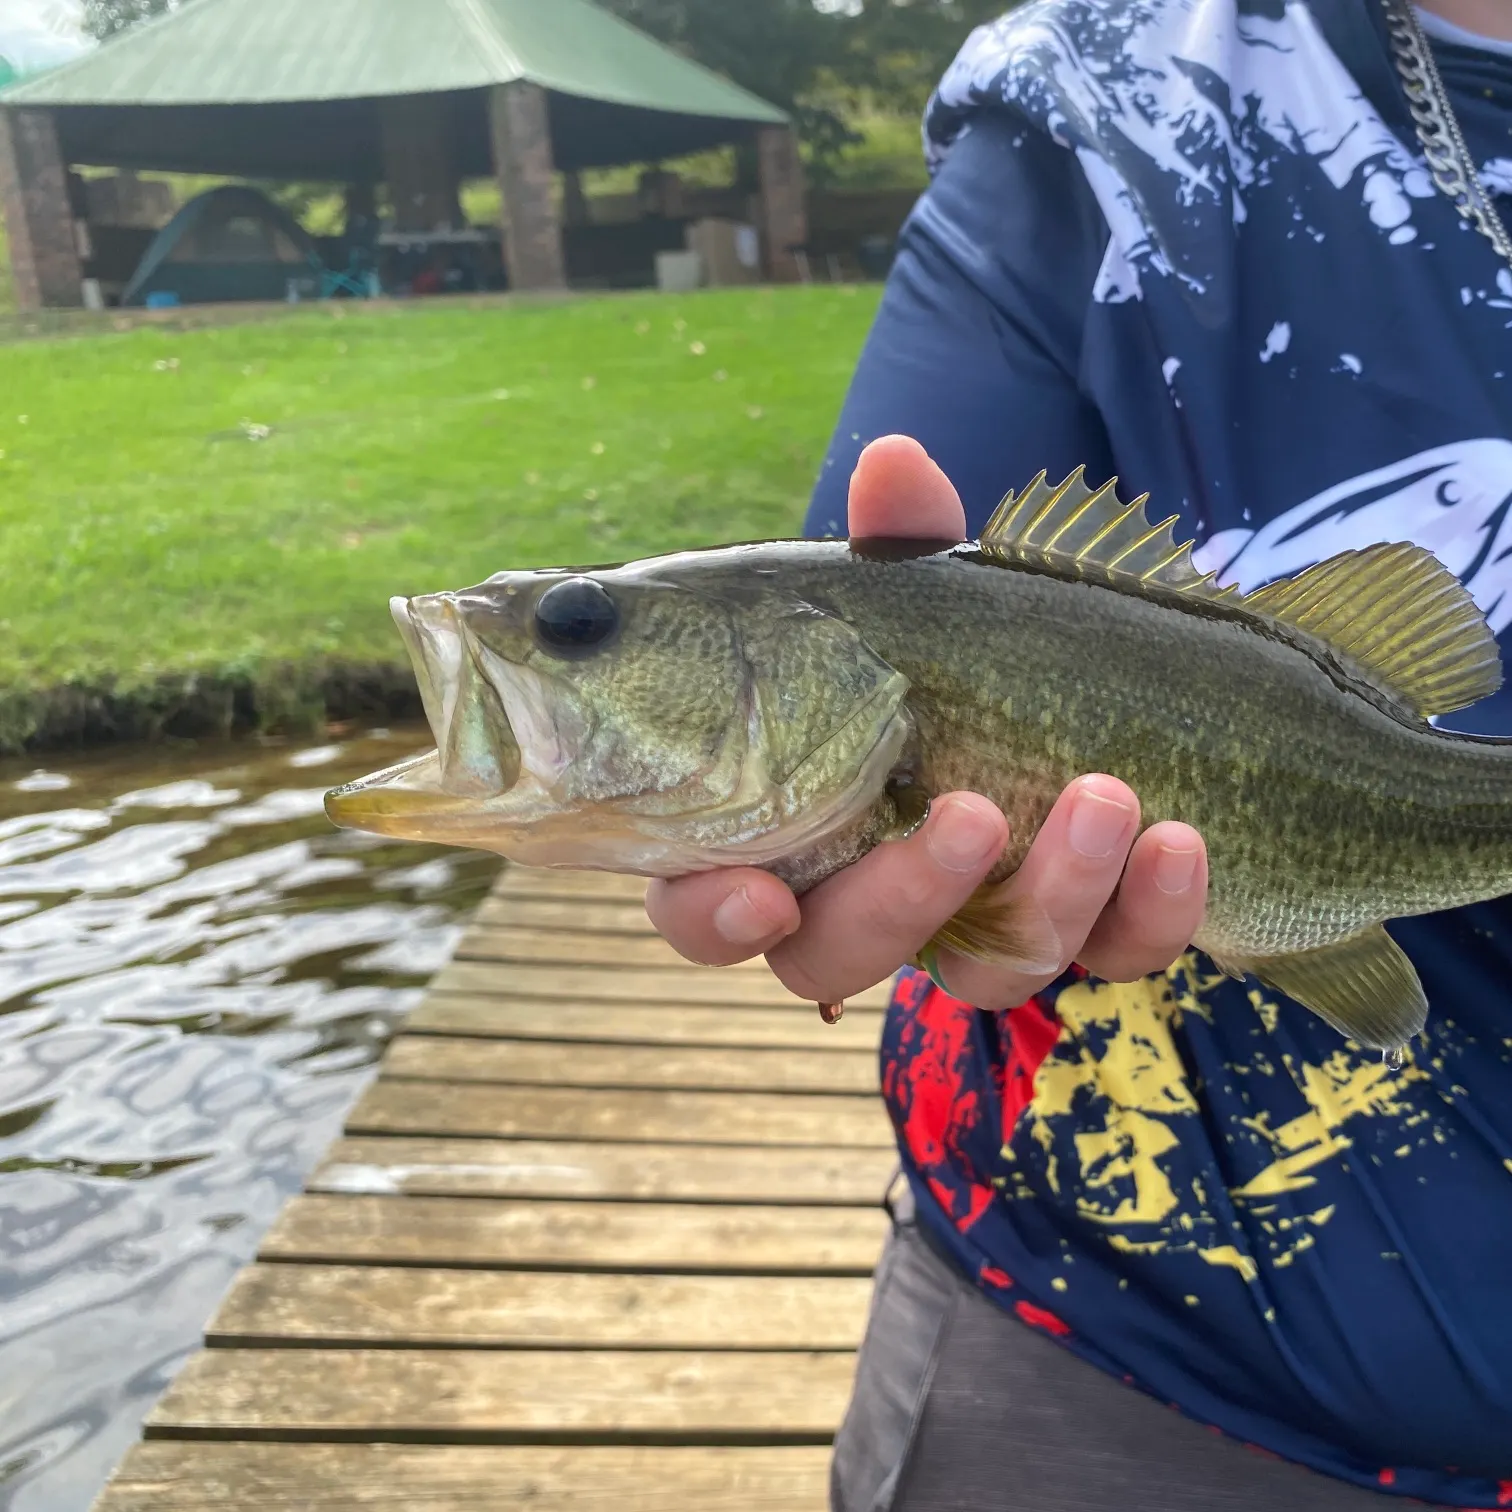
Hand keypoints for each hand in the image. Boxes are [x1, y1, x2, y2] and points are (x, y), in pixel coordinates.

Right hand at [645, 435, 1207, 1011]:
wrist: (1099, 688)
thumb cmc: (959, 652)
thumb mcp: (930, 596)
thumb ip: (899, 547)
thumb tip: (895, 460)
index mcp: (783, 827)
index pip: (703, 907)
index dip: (713, 918)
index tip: (760, 895)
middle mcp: (863, 899)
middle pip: (835, 955)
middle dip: (902, 897)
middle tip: (973, 812)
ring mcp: (975, 930)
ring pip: (983, 973)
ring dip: (1048, 894)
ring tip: (1106, 794)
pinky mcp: (1082, 935)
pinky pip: (1110, 958)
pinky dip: (1148, 913)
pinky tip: (1181, 841)